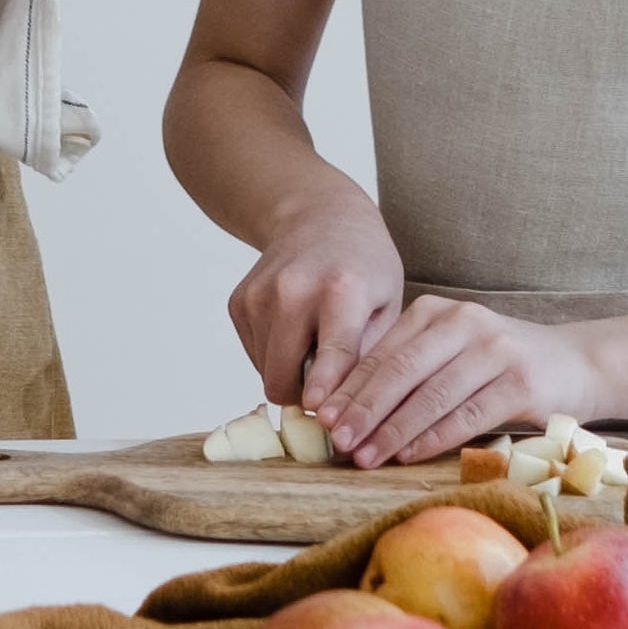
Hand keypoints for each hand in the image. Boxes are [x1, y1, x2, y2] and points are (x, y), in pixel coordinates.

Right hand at [227, 203, 403, 415]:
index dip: (325, 387)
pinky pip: (256, 356)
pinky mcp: (239, 302)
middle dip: (305, 396)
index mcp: (342, 289)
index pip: (332, 350)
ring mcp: (260, 295)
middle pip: (284, 374)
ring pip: (267, 372)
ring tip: (315, 346)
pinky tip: (296, 330)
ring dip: (291, 375)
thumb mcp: (387, 304)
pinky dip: (275, 357)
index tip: (321, 412)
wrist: (318, 216)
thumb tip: (347, 410)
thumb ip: (369, 355)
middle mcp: (294, 289)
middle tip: (329, 389)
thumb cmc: (364, 264)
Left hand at [317, 296, 608, 469]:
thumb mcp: (450, 353)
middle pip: (401, 371)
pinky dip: (433, 437)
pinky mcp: (520, 382)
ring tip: (365, 456)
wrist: (574, 365)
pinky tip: (408, 456)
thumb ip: (408, 370)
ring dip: (393, 430)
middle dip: (364, 409)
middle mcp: (464, 322)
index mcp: (437, 312)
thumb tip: (346, 409)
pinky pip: (467, 414)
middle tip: (337, 440)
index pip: (383, 352)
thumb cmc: (498, 366)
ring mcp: (495, 350)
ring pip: (431, 395)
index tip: (321, 418)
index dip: (350, 387)